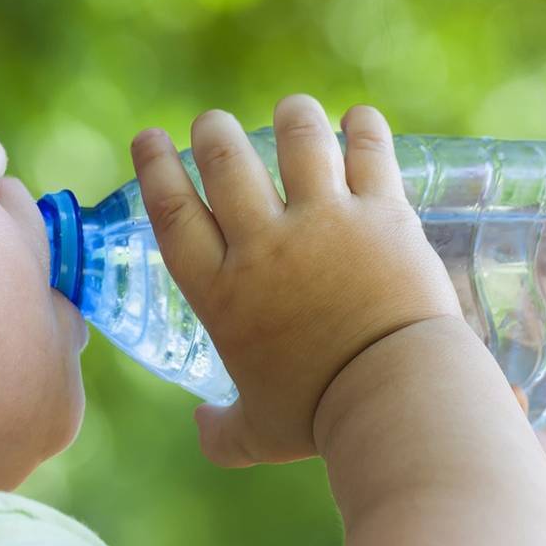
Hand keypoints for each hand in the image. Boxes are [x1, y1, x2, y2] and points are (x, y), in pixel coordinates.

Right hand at [130, 97, 463, 467]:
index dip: (155, 167)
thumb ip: (222, 431)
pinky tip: (359, 118)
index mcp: (222, 292)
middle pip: (226, 161)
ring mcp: (325, 221)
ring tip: (291, 111)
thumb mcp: (258, 433)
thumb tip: (202, 430)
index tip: (150, 137)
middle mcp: (264, 244)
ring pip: (298, 139)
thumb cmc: (320, 419)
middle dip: (214, 132)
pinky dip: (363, 128)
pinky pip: (369, 151)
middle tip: (212, 125)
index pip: (172, 211)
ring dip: (291, 117)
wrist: (394, 397)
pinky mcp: (382, 213)